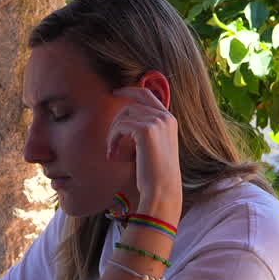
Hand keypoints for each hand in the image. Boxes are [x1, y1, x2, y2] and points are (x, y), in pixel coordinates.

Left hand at [107, 86, 181, 216]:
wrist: (161, 189)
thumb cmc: (155, 173)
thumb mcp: (153, 147)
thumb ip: (145, 130)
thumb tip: (125, 118)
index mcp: (169, 120)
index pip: (148, 94)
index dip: (131, 90)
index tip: (116, 92)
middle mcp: (165, 117)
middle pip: (134, 101)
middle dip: (118, 110)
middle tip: (109, 122)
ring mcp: (157, 122)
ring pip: (125, 113)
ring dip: (113, 130)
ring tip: (112, 150)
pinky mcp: (146, 130)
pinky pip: (121, 125)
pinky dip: (113, 138)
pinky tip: (113, 153)